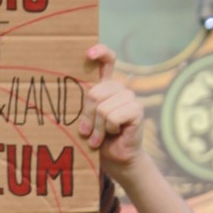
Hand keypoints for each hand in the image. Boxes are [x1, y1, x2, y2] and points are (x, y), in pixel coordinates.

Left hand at [77, 45, 143, 176]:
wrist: (116, 160)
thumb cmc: (97, 140)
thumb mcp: (86, 120)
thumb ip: (84, 105)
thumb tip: (75, 94)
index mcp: (106, 87)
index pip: (107, 60)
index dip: (100, 52)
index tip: (88, 54)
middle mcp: (119, 89)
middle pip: (95, 93)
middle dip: (88, 116)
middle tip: (87, 132)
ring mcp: (130, 98)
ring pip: (103, 108)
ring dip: (98, 128)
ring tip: (100, 137)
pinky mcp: (137, 110)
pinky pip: (113, 117)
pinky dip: (109, 129)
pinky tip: (115, 134)